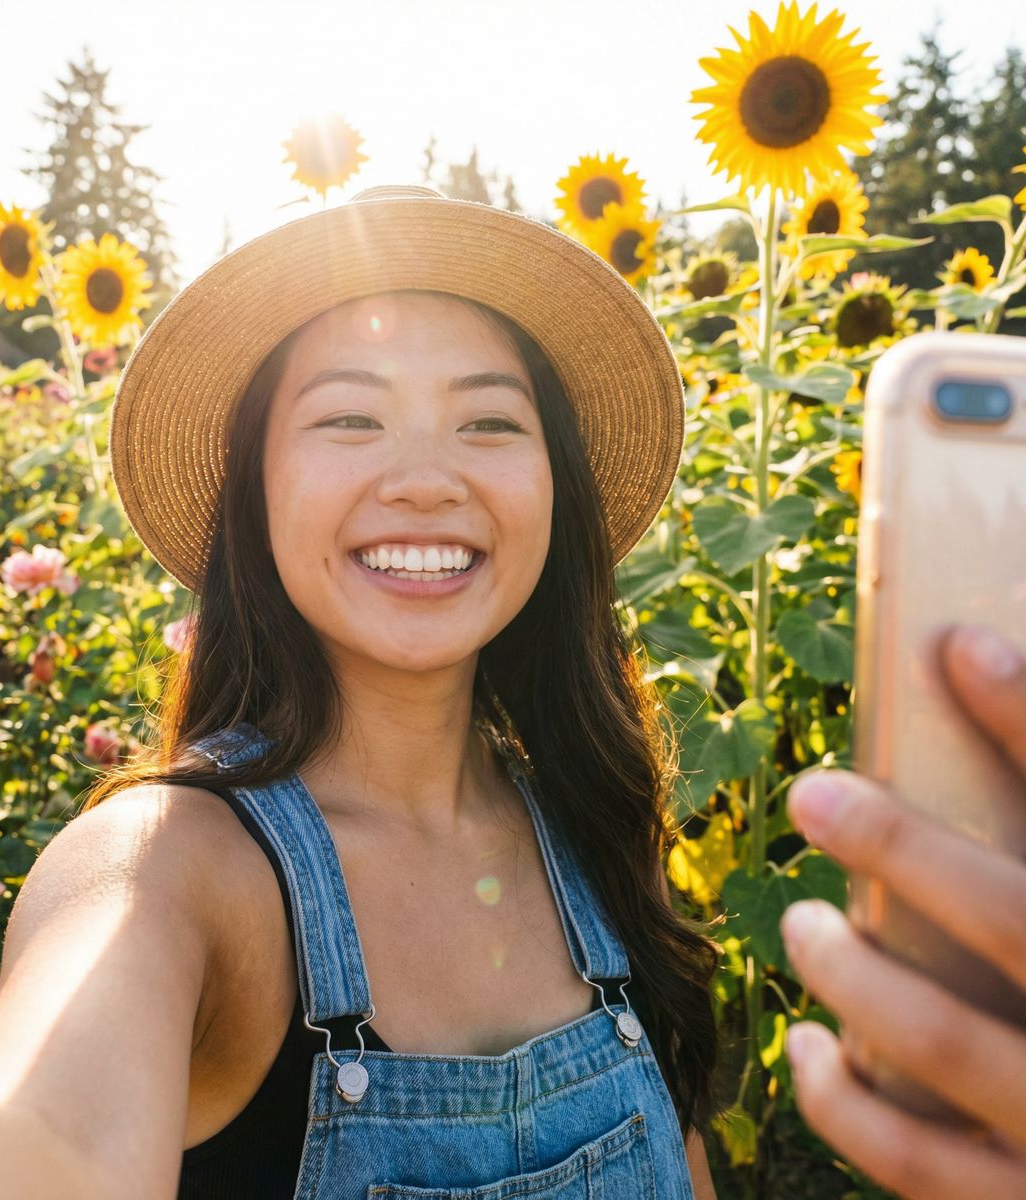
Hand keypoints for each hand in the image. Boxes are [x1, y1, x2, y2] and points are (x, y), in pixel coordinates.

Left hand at [778, 622, 1025, 1199]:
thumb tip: (977, 674)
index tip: (959, 646)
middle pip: (1017, 919)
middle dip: (905, 846)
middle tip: (813, 795)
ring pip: (943, 1037)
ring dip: (847, 969)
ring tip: (804, 921)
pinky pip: (914, 1162)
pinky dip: (840, 1103)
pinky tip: (805, 1047)